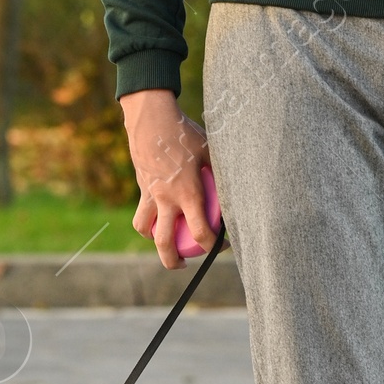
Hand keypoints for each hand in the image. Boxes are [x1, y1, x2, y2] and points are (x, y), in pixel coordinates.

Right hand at [120, 88, 214, 267]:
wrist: (150, 119)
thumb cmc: (185, 133)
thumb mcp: (210, 150)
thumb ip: (222, 172)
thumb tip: (242, 186)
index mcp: (187, 193)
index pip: (201, 232)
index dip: (213, 245)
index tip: (223, 245)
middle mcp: (166, 199)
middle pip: (165, 243)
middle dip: (173, 261)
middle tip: (184, 264)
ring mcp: (150, 194)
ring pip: (145, 229)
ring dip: (154, 240)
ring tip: (166, 243)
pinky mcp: (141, 186)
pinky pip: (142, 210)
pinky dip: (148, 218)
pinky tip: (160, 213)